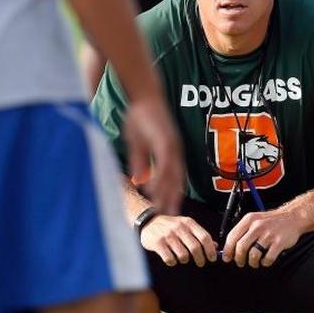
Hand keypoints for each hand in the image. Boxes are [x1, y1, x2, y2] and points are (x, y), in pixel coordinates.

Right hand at [122, 97, 183, 215]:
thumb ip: (140, 163)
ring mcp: (171, 146)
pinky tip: (154, 189)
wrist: (144, 95)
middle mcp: (174, 151)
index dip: (172, 194)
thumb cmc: (140, 117)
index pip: (173, 178)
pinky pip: (164, 163)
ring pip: (171, 174)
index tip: (169, 211)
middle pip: (176, 180)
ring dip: (167, 193)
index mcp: (170, 152)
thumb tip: (139, 181)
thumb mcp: (138, 144)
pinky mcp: (165, 141)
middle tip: (169, 217)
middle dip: (172, 199)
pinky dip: (160, 177)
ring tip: (164, 209)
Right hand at [139, 214, 217, 266]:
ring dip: (185, 260)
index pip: (204, 237)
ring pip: (183, 255)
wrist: (147, 222)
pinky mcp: (158, 243)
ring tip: (182, 258)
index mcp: (188, 222)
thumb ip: (199, 235)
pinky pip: (170, 259)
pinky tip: (171, 259)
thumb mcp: (185, 225)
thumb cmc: (169, 226)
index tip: (212, 258)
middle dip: (200, 258)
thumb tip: (215, 246)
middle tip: (200, 263)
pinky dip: (172, 262)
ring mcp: (168, 235)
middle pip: (195, 247)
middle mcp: (179, 227)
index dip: (210, 250)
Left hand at [222, 208, 305, 267]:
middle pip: (241, 247)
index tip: (227, 257)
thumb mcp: (255, 219)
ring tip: (254, 262)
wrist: (292, 217)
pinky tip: (266, 260)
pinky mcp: (279, 242)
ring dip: (252, 262)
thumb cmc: (272, 220)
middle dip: (239, 259)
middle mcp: (258, 226)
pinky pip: (268, 258)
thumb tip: (230, 247)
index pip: (232, 237)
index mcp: (249, 220)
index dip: (228, 250)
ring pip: (253, 255)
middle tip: (240, 262)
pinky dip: (265, 262)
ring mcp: (269, 234)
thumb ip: (243, 231)